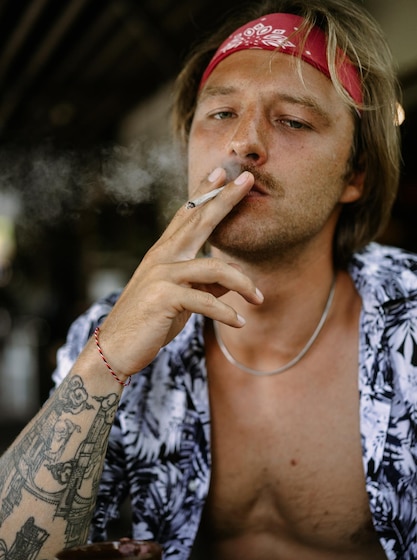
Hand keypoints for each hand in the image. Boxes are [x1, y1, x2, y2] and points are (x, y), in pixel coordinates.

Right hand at [97, 167, 262, 376]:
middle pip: (198, 221)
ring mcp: (162, 275)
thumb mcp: (180, 300)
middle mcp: (162, 257)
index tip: (221, 173)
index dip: (204, 193)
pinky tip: (240, 323)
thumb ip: (205, 285)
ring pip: (214, 267)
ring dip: (242, 283)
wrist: (115, 347)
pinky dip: (227, 313)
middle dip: (225, 199)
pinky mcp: (164, 297)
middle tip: (247, 180)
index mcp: (164, 254)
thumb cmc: (149, 322)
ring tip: (259, 298)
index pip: (186, 216)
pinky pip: (207, 300)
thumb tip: (233, 279)